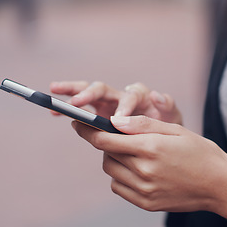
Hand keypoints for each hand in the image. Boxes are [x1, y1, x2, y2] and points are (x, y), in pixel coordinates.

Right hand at [50, 81, 181, 123]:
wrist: (161, 138)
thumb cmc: (166, 126)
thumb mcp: (172, 118)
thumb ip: (167, 106)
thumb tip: (157, 95)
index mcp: (139, 96)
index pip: (129, 97)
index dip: (123, 107)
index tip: (117, 120)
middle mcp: (120, 96)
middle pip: (103, 88)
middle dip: (89, 94)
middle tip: (77, 103)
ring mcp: (107, 103)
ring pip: (86, 91)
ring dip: (72, 91)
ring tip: (54, 92)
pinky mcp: (96, 112)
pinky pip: (79, 106)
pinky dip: (67, 106)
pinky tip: (53, 111)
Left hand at [72, 115, 226, 225]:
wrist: (220, 185)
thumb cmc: (201, 153)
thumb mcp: (176, 130)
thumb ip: (144, 125)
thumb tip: (115, 120)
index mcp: (151, 148)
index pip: (105, 139)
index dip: (88, 130)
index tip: (78, 123)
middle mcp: (144, 171)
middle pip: (105, 155)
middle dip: (106, 143)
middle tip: (119, 137)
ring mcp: (144, 190)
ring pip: (111, 171)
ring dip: (114, 160)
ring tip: (135, 154)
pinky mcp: (146, 203)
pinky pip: (120, 188)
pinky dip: (121, 177)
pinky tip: (138, 170)